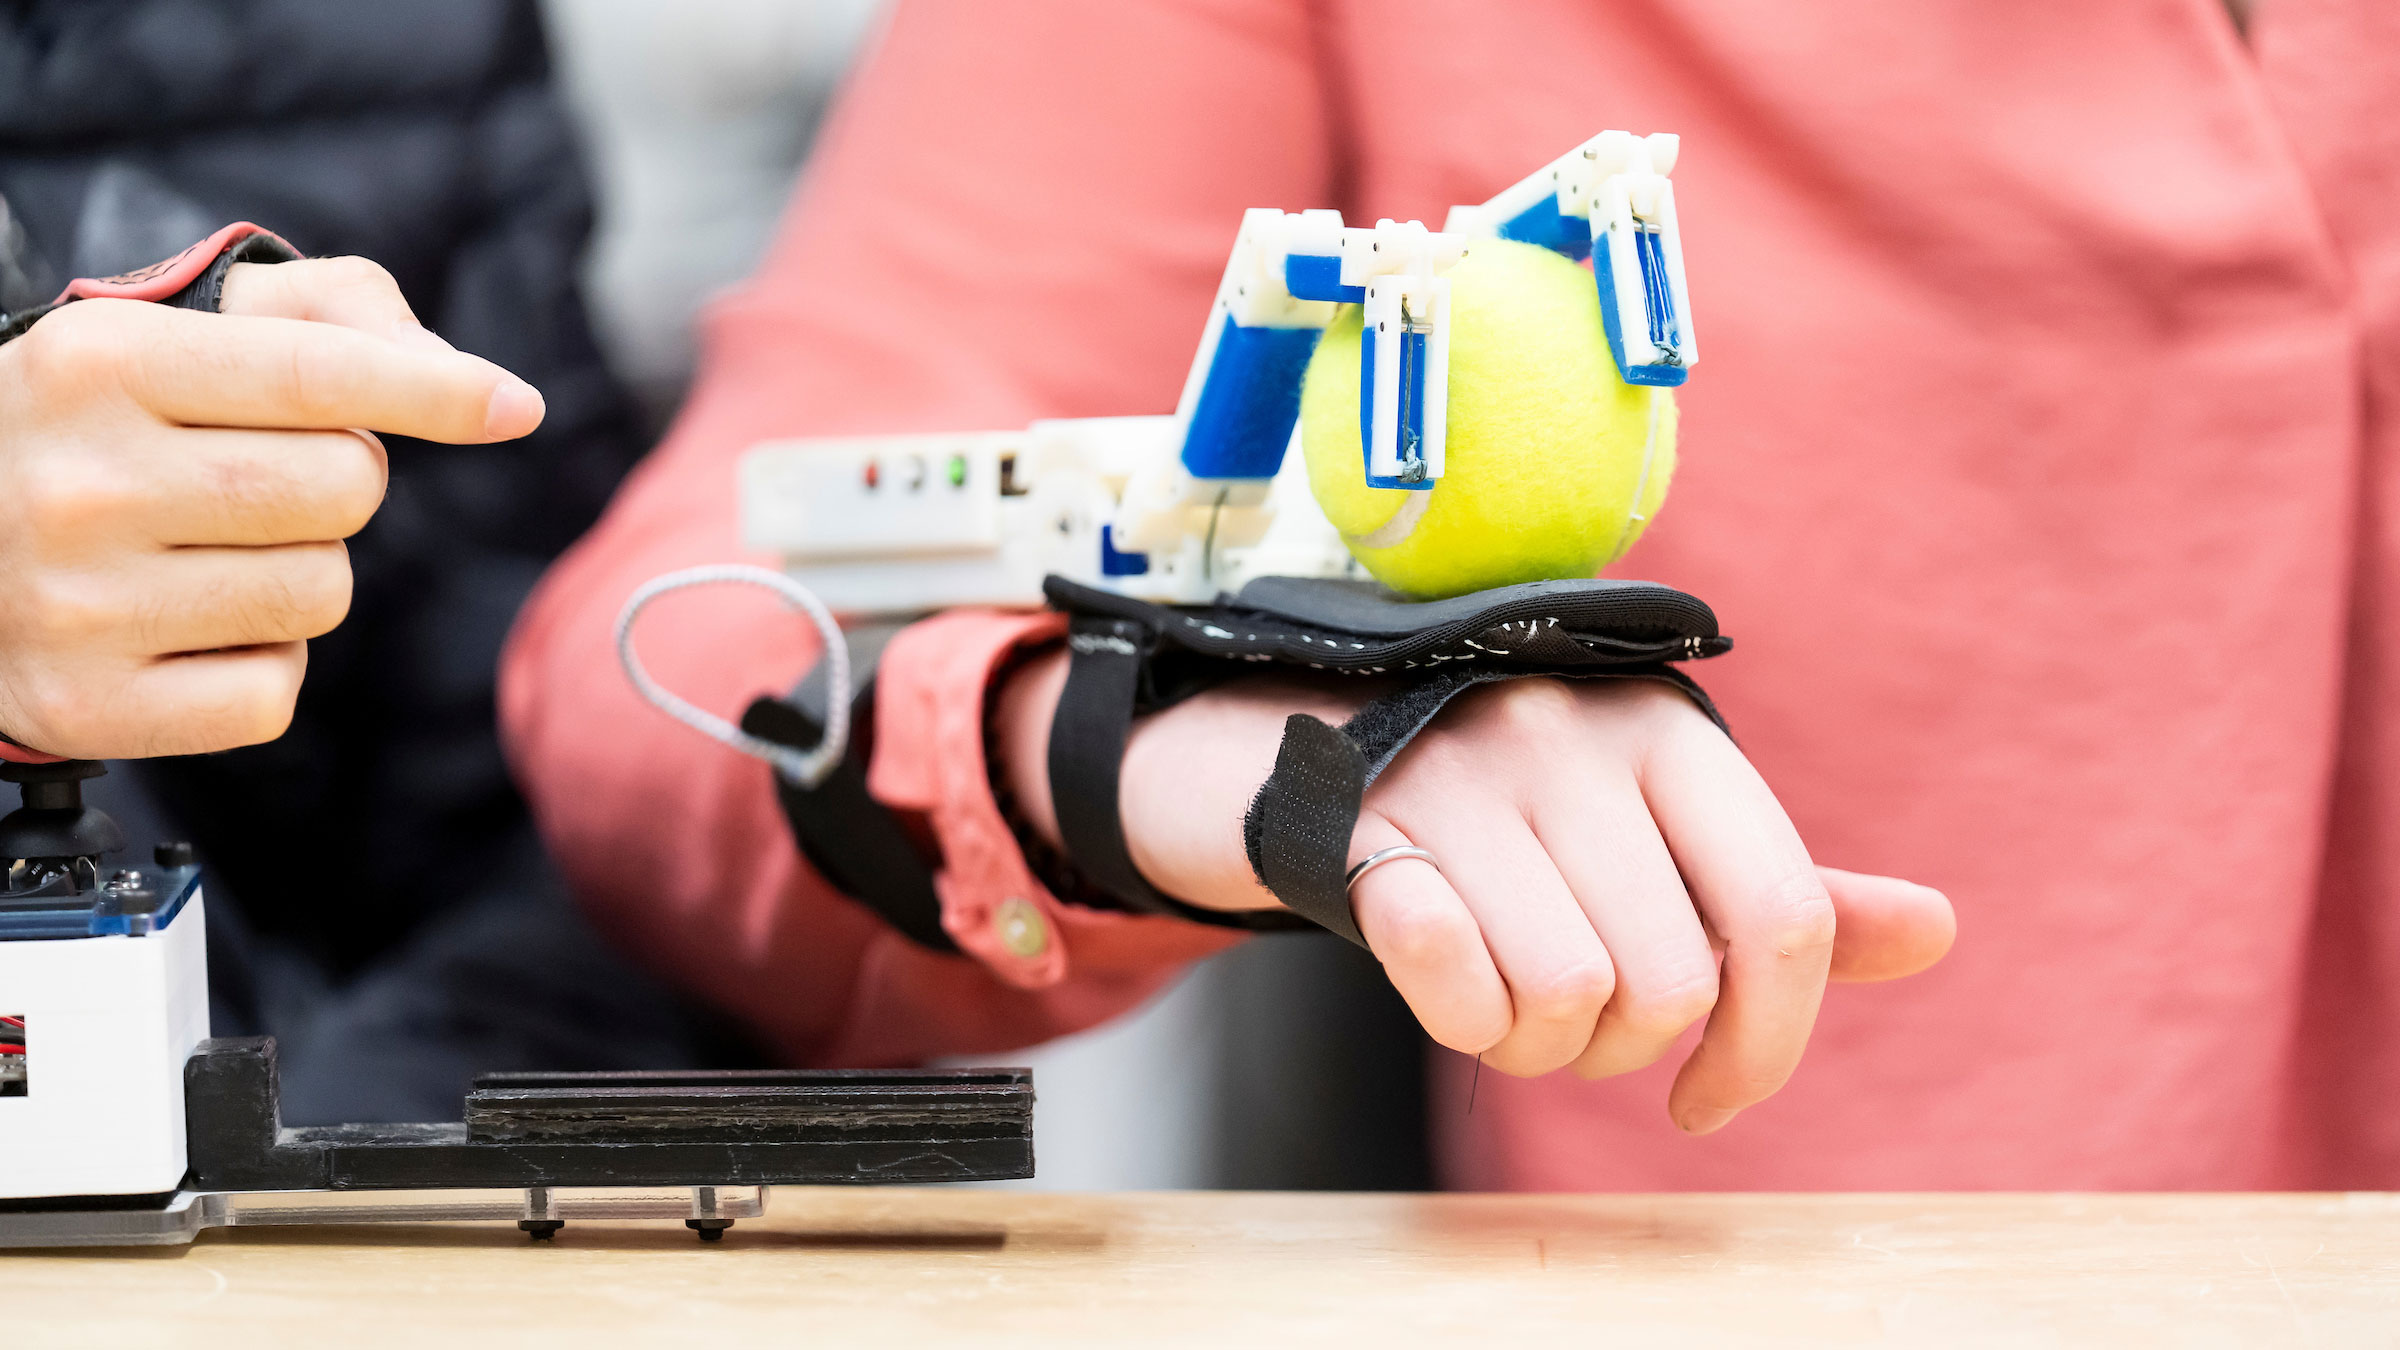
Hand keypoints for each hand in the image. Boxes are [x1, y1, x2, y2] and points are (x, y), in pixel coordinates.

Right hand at [0, 257, 546, 757]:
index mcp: (101, 362)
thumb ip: (327, 314)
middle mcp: (83, 482)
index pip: (316, 376)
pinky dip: (262, 664)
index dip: (434, 393)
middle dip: (341, 478)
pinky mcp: (92, 706)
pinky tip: (188, 627)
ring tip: (207, 548)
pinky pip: (275, 692)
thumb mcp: (174, 328)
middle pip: (347, 488)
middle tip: (256, 475)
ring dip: (302, 570)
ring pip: (323, 591)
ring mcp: (79, 604)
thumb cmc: (95, 421)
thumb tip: (461, 378)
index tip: (514, 405)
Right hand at [996, 655, 1954, 1133]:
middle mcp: (1580, 735)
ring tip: (1503, 1005)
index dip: (1770, 1045)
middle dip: (1627, 1055)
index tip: (1713, 1099)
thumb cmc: (1507, 804)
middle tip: (1574, 1031)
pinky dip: (1459, 1019)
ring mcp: (1469, 773)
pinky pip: (1453, 977)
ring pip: (1569, 999)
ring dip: (1535, 1049)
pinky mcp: (1368, 823)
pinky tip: (1447, 993)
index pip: (1786, 917)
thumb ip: (1778, 891)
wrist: (1300, 735)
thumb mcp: (1650, 828)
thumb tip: (1938, 932)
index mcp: (1672, 735)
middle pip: (1672, 984)